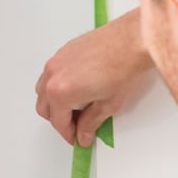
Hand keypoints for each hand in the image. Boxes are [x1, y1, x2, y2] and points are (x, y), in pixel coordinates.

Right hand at [36, 8, 152, 144]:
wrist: (134, 39)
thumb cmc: (124, 66)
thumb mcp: (109, 104)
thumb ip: (91, 123)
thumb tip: (84, 133)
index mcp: (61, 92)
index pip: (58, 122)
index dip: (69, 134)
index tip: (77, 139)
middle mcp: (53, 76)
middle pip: (45, 107)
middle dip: (60, 120)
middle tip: (77, 126)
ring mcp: (56, 61)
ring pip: (43, 90)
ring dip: (55, 103)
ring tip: (77, 107)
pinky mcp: (64, 51)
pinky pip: (51, 74)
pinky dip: (58, 85)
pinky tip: (77, 88)